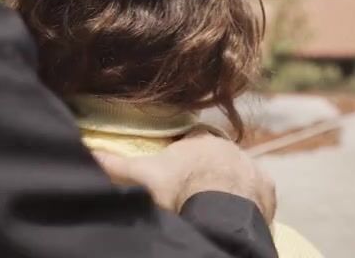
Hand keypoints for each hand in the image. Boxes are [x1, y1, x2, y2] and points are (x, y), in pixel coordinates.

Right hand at [93, 132, 276, 222]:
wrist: (219, 211)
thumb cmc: (179, 188)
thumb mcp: (142, 176)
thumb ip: (114, 164)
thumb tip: (87, 154)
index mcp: (199, 140)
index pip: (191, 139)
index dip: (183, 154)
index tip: (176, 171)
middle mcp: (228, 148)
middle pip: (216, 156)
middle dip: (207, 171)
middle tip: (194, 193)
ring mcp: (250, 167)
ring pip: (238, 174)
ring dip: (229, 187)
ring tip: (214, 207)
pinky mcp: (266, 189)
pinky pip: (257, 193)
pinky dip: (248, 203)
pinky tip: (234, 215)